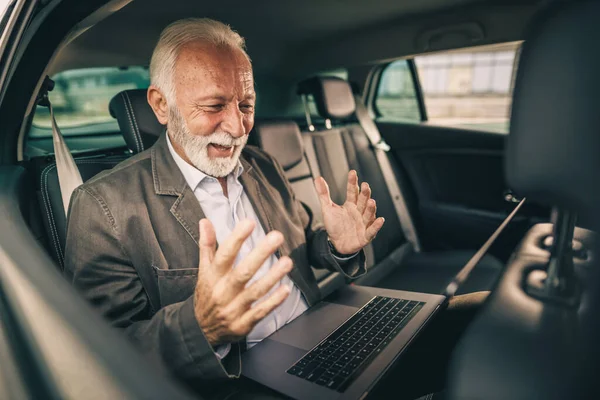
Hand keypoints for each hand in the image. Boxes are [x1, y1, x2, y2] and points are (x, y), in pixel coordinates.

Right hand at [194, 218, 292, 346]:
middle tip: (276, 237)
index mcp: (213, 276)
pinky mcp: (243, 324)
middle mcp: (223, 291)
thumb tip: (205, 221)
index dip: (237, 239)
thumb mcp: (203, 270)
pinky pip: (260, 312)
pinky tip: (286, 289)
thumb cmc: (207, 294)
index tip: (249, 223)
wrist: (200, 330)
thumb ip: (207, 245)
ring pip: (255, 291)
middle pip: (243, 272)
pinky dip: (273, 301)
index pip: (224, 255)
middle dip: (260, 254)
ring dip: (272, 276)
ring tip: (287, 261)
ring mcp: (233, 309)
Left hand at [315, 170, 384, 254]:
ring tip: (371, 201)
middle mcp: (359, 212)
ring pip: (368, 214)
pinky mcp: (365, 236)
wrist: (336, 244)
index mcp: (351, 205)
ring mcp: (363, 223)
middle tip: (365, 186)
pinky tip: (380, 220)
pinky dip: (376, 226)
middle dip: (365, 194)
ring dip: (371, 208)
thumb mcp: (327, 208)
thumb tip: (317, 178)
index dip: (352, 183)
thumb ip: (324, 194)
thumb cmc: (334, 225)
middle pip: (363, 201)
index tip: (352, 173)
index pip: (352, 191)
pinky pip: (372, 230)